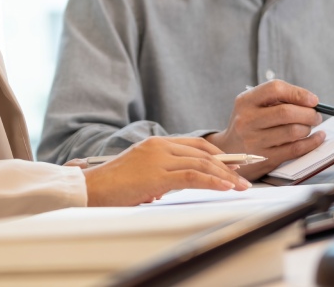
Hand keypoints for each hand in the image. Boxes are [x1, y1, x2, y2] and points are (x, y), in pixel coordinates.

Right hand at [82, 137, 250, 206]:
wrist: (89, 189)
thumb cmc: (112, 186)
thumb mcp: (141, 175)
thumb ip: (160, 174)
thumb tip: (176, 185)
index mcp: (156, 144)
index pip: (195, 145)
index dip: (218, 154)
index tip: (233, 165)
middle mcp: (159, 146)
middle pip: (203, 153)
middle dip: (228, 166)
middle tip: (244, 177)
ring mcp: (158, 158)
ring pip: (201, 163)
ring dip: (225, 176)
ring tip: (241, 186)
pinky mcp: (157, 174)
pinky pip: (192, 176)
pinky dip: (212, 181)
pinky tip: (225, 187)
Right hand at [205, 80, 326, 180]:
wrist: (229, 151)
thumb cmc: (249, 123)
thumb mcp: (253, 105)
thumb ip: (277, 100)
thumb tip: (311, 102)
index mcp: (245, 101)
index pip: (274, 89)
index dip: (298, 93)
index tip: (313, 100)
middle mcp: (247, 120)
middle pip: (286, 112)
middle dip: (308, 113)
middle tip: (316, 115)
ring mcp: (254, 141)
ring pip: (293, 131)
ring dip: (309, 128)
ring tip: (310, 126)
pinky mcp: (264, 159)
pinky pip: (295, 149)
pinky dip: (312, 143)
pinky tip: (317, 138)